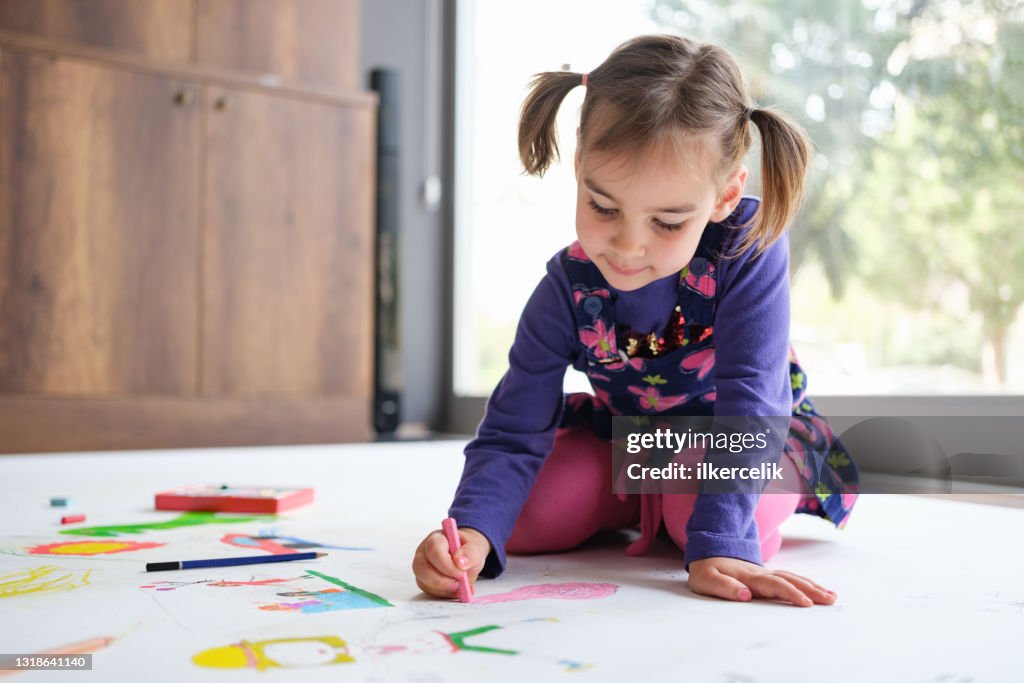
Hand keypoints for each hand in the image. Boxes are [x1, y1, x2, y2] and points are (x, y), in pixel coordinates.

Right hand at [412, 526, 490, 597]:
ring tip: (461, 587)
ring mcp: (422, 568)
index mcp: (436, 539)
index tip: (461, 574)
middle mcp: (424, 552)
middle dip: (441, 580)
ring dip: (444, 589)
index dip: (446, 564)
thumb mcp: (475, 548)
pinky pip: (430, 591)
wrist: (467, 558)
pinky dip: (445, 594)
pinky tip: (458, 591)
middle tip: (458, 585)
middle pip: (421, 567)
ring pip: (423, 582)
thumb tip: (461, 562)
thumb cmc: (467, 550)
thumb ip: (470, 553)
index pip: (433, 550)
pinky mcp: (425, 582)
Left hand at [687, 556, 835, 606]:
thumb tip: (745, 596)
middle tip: (830, 600)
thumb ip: (723, 587)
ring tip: (831, 596)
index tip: (806, 603)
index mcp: (748, 576)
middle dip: (810, 590)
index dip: (790, 593)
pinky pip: (790, 579)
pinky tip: (818, 590)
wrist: (707, 553)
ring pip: (793, 578)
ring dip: (812, 586)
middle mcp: (761, 574)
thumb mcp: (706, 579)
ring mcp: (765, 574)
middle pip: (790, 580)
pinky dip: (806, 584)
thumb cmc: (706, 570)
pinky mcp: (767, 577)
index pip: (774, 585)